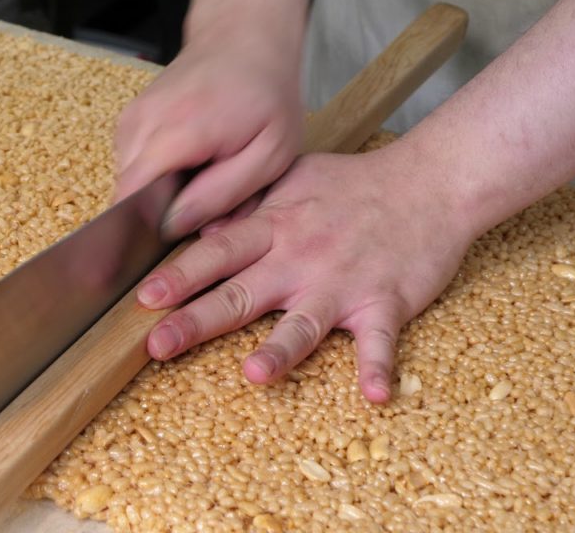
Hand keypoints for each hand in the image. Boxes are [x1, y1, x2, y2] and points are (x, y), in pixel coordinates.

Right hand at [114, 27, 302, 238]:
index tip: (170, 238)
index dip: (143, 227)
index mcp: (179, 132)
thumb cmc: (266, 94)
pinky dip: (156, 173)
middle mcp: (143, 122)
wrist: (244, 38)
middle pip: (129, 194)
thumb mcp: (269, 154)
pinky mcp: (129, 120)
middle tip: (205, 202)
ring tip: (201, 175)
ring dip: (159, 192)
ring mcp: (131, 118)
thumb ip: (222, 194)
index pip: (131, 196)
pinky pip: (132, 165)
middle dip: (161, 212)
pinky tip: (189, 160)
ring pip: (129, 182)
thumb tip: (173, 227)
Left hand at [135, 144, 475, 401]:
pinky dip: (379, 367)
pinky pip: (381, 340)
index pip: (216, 253)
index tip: (143, 298)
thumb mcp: (292, 179)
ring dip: (281, 350)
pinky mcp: (386, 302)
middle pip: (242, 293)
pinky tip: (375, 395)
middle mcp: (301, 258)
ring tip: (256, 375)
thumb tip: (202, 230)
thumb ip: (247, 207)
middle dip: (197, 320)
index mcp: (275, 228)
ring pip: (305, 323)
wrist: (430, 181)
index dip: (179, 276)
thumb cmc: (355, 183)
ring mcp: (343, 283)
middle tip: (159, 344)